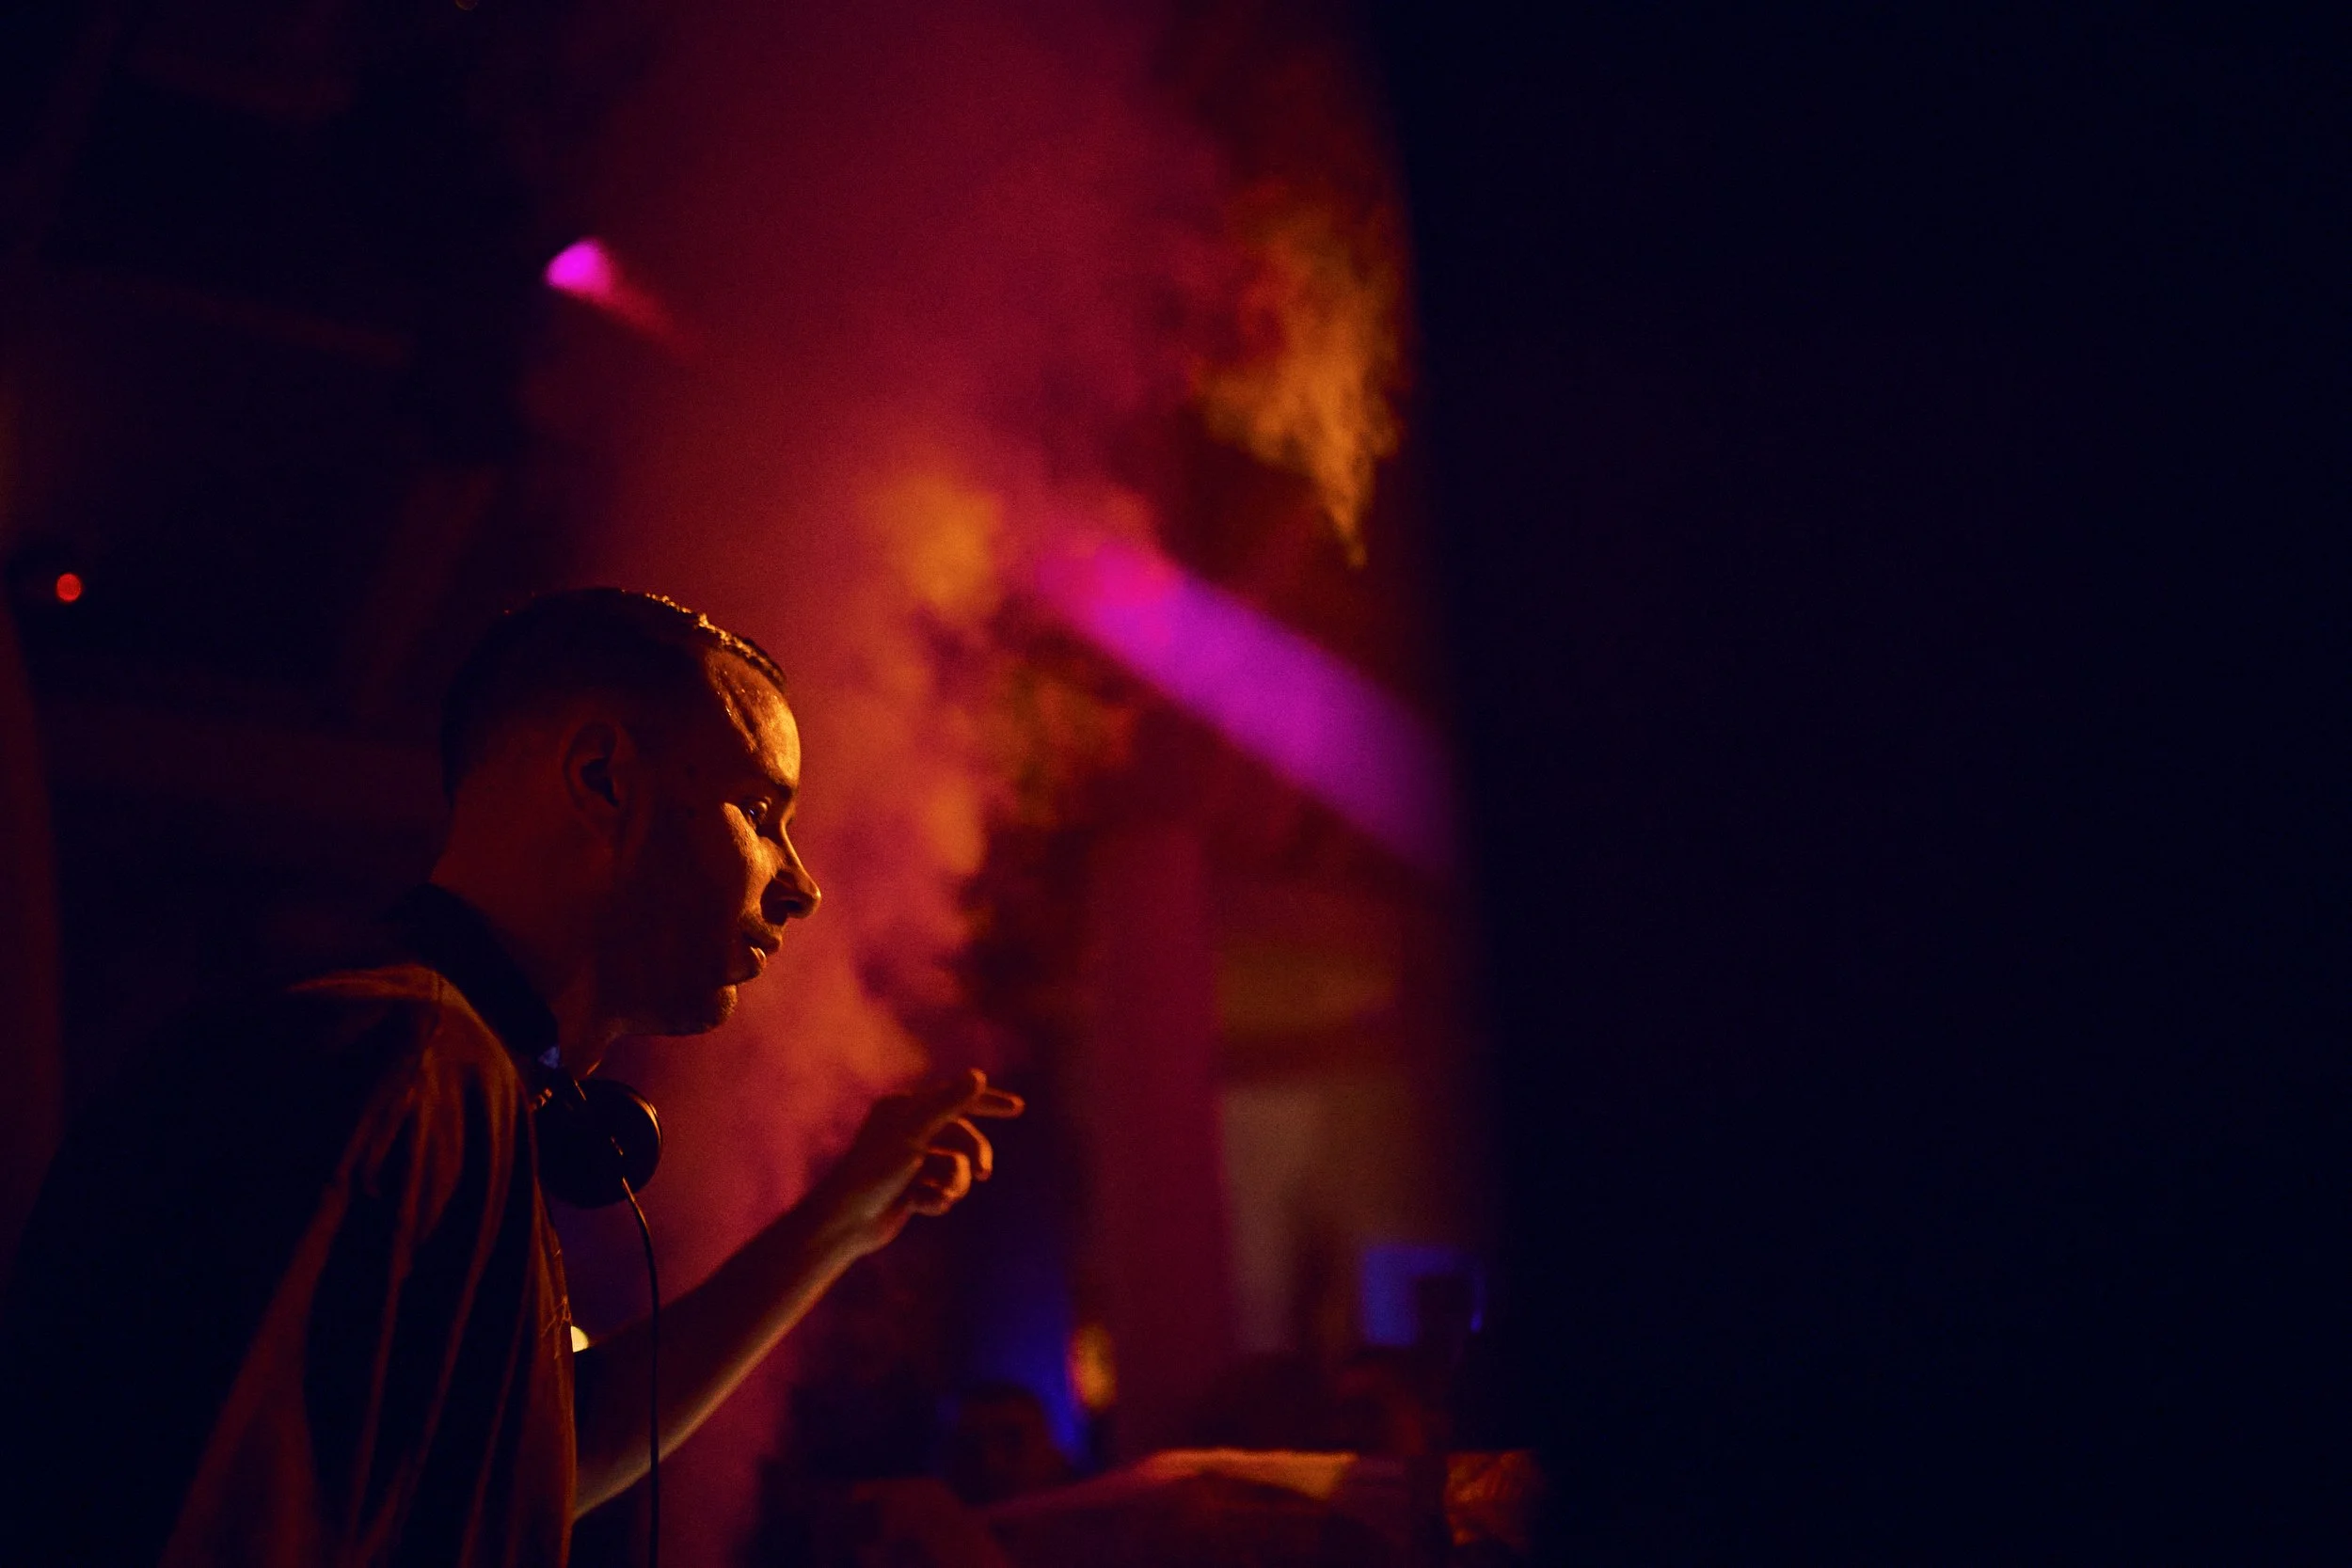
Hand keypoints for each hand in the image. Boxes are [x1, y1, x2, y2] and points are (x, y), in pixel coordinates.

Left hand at [811, 1069, 1024, 1254]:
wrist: (847, 1222)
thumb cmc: (875, 1172)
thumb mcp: (915, 1133)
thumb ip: (948, 1103)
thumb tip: (978, 1076)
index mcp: (905, 1108)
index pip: (955, 1098)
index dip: (988, 1101)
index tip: (1017, 1108)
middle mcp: (907, 1130)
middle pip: (961, 1137)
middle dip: (973, 1155)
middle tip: (984, 1173)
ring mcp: (910, 1161)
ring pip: (955, 1167)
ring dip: (954, 1183)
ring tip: (940, 1195)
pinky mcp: (911, 1188)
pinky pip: (942, 1190)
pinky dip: (937, 1199)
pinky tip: (921, 1206)